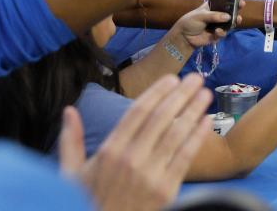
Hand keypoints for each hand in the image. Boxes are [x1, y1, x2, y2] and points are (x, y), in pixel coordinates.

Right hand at [59, 74, 211, 210]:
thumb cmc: (86, 201)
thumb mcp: (70, 173)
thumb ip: (70, 140)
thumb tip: (69, 111)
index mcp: (109, 150)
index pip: (138, 112)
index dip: (157, 92)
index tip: (172, 79)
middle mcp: (131, 159)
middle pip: (161, 118)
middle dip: (181, 94)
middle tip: (195, 78)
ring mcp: (150, 174)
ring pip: (176, 134)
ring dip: (193, 110)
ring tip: (206, 94)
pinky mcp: (166, 189)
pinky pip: (185, 156)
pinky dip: (197, 136)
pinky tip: (207, 121)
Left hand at [176, 0, 244, 46]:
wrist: (184, 37)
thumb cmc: (190, 22)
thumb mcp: (200, 15)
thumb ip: (214, 16)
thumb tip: (228, 16)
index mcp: (213, 6)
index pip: (224, 0)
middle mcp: (218, 14)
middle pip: (231, 10)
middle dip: (238, 7)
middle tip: (242, 4)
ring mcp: (219, 24)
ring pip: (231, 22)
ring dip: (235, 20)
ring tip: (237, 19)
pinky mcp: (218, 34)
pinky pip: (224, 33)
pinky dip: (222, 32)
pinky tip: (217, 32)